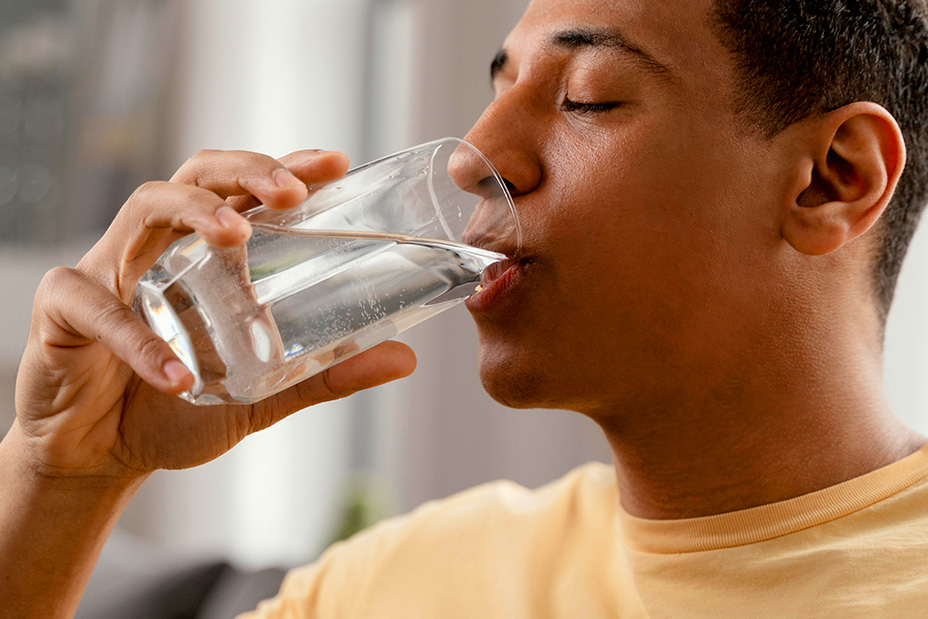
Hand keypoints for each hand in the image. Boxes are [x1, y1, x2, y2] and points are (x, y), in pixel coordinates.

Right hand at [12, 149, 416, 480]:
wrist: (100, 456)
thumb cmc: (177, 407)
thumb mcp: (263, 391)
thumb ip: (325, 373)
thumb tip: (405, 358)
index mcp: (206, 255)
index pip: (246, 192)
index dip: (286, 168)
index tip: (335, 163)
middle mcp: (162, 246)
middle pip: (199, 175)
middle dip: (247, 170)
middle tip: (290, 192)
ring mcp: (110, 269)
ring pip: (145, 207)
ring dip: (194, 213)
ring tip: (237, 237)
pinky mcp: (64, 309)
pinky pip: (97, 308)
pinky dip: (139, 340)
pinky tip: (178, 375)